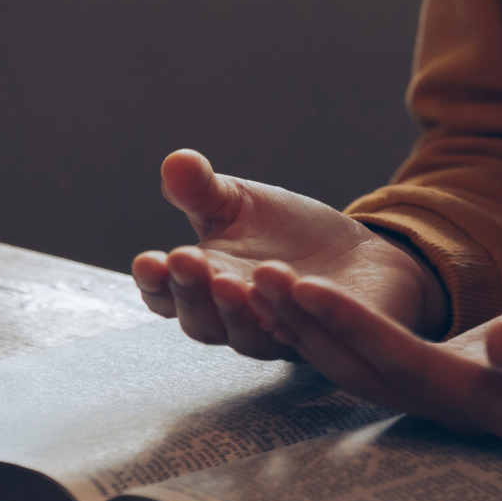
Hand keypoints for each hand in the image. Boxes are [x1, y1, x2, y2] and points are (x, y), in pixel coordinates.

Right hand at [131, 149, 447, 358]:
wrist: (353, 252)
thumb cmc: (284, 232)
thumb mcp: (238, 202)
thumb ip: (202, 189)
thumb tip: (176, 162)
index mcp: (202, 288)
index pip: (164, 297)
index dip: (154, 283)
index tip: (148, 261)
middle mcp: (232, 320)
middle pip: (200, 323)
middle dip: (190, 293)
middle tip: (185, 261)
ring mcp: (276, 335)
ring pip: (247, 337)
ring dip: (236, 311)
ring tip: (230, 281)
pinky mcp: (325, 338)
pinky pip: (306, 336)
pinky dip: (295, 315)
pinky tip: (292, 289)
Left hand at [245, 271, 501, 436]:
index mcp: (496, 402)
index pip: (408, 364)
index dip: (354, 327)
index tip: (307, 288)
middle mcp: (458, 411)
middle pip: (366, 370)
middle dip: (309, 325)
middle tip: (254, 278)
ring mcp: (442, 402)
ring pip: (356, 368)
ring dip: (304, 327)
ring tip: (256, 282)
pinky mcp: (432, 382)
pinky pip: (365, 359)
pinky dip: (324, 330)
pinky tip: (287, 299)